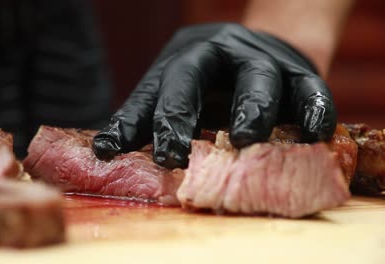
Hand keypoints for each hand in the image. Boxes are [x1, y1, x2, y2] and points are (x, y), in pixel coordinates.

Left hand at [92, 23, 336, 168]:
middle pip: (193, 75)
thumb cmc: (210, 84)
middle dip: (180, 114)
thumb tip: (105, 150)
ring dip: (252, 108)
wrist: (261, 51)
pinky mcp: (301, 71)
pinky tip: (313, 135)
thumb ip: (145, 120)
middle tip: (172, 155)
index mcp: (180, 60)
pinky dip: (315, 111)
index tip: (110, 152)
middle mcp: (217, 54)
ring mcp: (261, 59)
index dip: (133, 122)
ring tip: (245, 140)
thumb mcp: (175, 93)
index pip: (152, 91)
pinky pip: (311, 89)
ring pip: (257, 77)